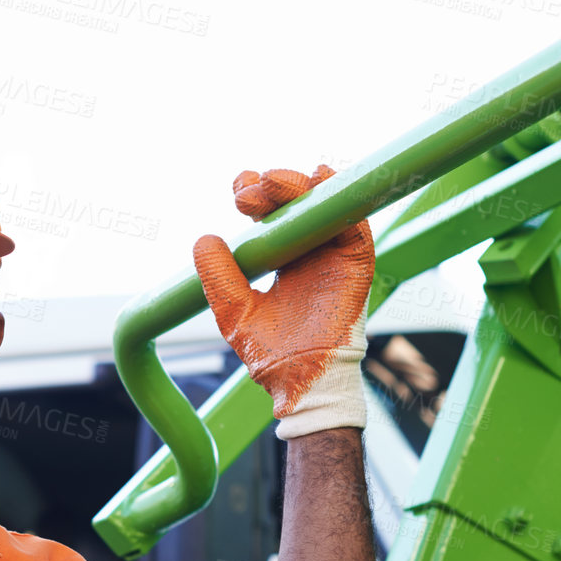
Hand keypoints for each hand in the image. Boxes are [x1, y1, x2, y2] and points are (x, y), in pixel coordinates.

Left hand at [192, 166, 373, 437]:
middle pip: (295, 204)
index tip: (239, 189)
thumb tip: (204, 239)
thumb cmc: (269, 355)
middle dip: (271, 187)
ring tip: (274, 182)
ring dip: (300, 185)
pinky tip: (322, 178)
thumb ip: (219, 279)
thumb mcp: (234, 312)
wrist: (299, 382)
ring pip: (323, 206)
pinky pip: (355, 223)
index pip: (270, 216)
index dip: (255, 196)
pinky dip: (341, 199)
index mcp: (283, 260)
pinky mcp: (356, 263)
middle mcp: (310, 253)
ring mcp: (333, 256)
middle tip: (249, 190)